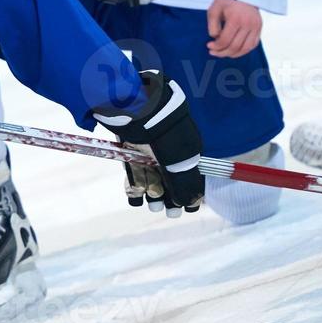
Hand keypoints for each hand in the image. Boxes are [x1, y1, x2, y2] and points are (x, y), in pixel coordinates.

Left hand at [93, 70, 204, 216]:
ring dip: (152, 193)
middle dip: (169, 198)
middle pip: (168, 181)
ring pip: (150, 179)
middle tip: (170, 212)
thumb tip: (191, 203)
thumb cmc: (166, 135)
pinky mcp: (130, 151)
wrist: (138, 111)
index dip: (189, 194)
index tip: (188, 210)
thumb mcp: (181, 160)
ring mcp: (148, 151)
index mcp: (185, 150)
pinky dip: (134, 187)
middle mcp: (167, 151)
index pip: (189, 176)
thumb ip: (186, 183)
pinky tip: (136, 197)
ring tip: (152, 203)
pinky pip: (133, 173)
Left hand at [206, 0, 261, 58]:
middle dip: (222, 52)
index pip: (225, 40)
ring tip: (224, 53)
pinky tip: (234, 50)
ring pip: (245, 48)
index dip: (216, 47)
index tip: (209, 46)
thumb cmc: (226, 0)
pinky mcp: (259, 27)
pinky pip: (253, 45)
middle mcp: (248, 24)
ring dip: (233, 54)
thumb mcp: (214, 10)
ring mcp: (255, 26)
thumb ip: (212, 26)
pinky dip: (244, 50)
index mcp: (235, 19)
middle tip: (213, 52)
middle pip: (235, 47)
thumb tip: (216, 39)